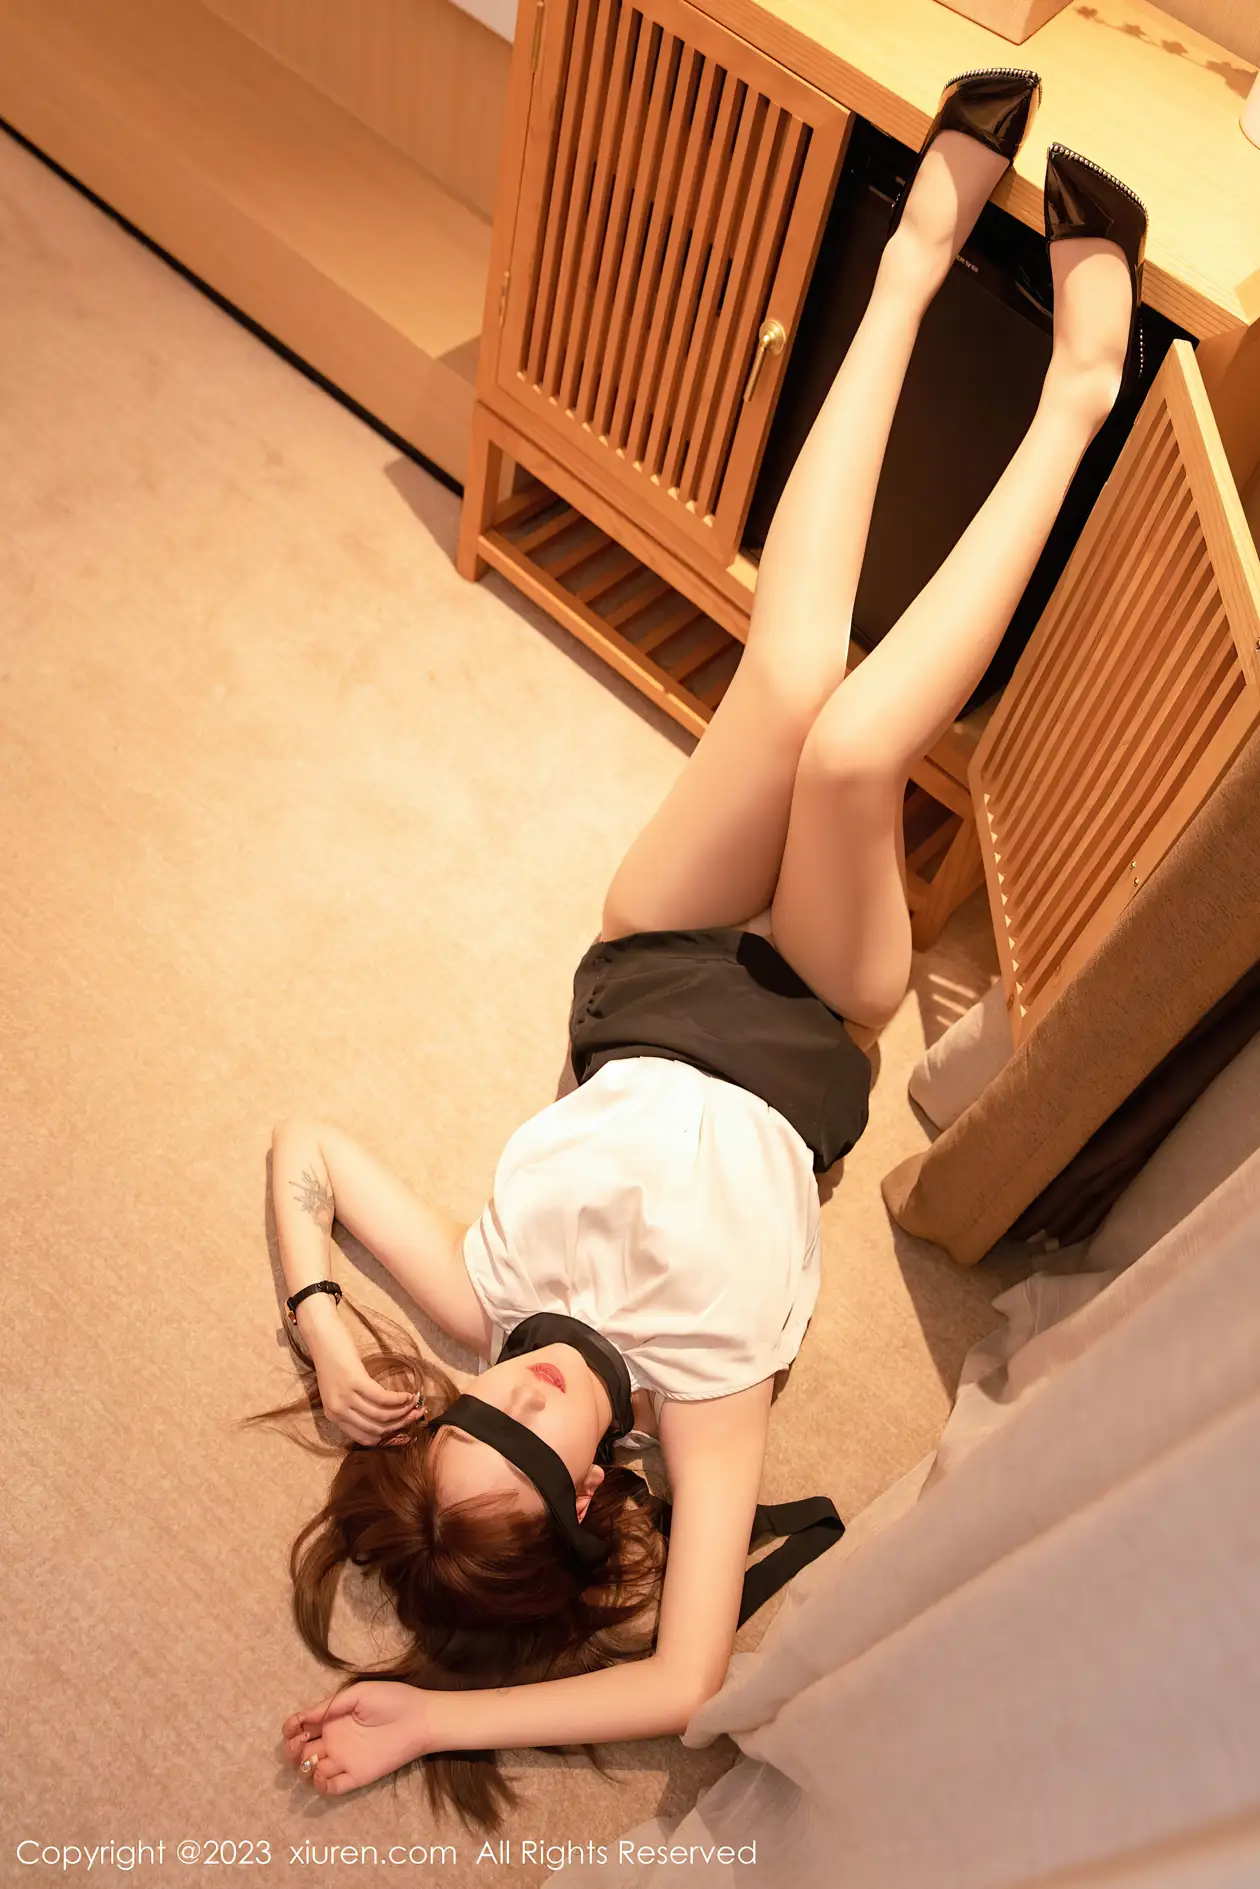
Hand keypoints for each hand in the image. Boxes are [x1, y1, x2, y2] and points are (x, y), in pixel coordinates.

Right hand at [283, 1683, 437, 1795]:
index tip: (292, 1728)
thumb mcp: (359, 1693)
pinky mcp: (355, 1776)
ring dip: (303, 1767)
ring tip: (312, 1758)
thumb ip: (332, 1705)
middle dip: (291, 1750)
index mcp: (332, 1719)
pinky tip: (320, 1774)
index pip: (302, 1726)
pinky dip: (320, 1785)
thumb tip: (305, 1716)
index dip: (291, 1728)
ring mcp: (343, 1760)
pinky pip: (331, 1787)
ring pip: (311, 1771)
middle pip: (301, 1752)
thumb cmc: (392, 1700)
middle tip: (300, 1743)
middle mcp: (334, 1740)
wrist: (419, 1719)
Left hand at [304, 1312, 421, 1446]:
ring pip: (382, 1415)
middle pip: (376, 1429)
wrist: (322, 1338)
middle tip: (415, 1416)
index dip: (387, 1437)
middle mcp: (338, 1412)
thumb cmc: (332, 1362)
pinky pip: (383, 1398)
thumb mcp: (337, 1391)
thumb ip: (352, 1408)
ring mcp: (346, 1398)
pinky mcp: (356, 1382)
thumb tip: (381, 1419)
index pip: (364, 1438)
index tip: (402, 1430)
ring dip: (404, 1411)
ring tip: (415, 1404)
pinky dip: (399, 1398)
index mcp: (334, 1417)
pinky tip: (409, 1394)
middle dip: (400, 1425)